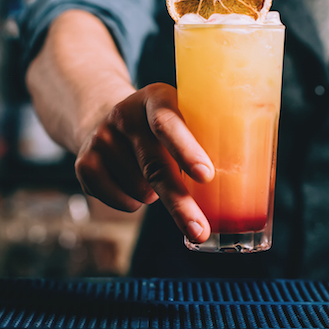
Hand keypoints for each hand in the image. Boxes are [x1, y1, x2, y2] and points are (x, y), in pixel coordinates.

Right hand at [74, 83, 214, 242]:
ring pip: (140, 191)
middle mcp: (124, 114)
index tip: (206, 176)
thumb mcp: (181, 115)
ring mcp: (100, 139)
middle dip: (180, 203)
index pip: (167, 122)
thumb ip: (205, 137)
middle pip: (154, 166)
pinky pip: (122, 202)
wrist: (103, 119)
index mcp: (156, 97)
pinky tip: (131, 183)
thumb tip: (245, 183)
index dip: (186, 150)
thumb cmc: (161, 128)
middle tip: (200, 231)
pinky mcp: (83, 164)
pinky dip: (134, 204)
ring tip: (151, 174)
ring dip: (155, 196)